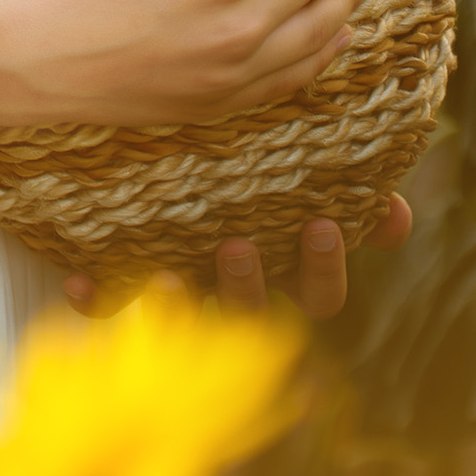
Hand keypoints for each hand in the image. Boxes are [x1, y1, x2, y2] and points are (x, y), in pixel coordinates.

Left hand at [61, 195, 414, 322]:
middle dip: (243, 286)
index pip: (318, 295)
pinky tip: (80, 276)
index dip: (323, 268)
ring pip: (184, 313)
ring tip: (164, 275)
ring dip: (176, 301)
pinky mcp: (129, 286)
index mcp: (283, 270)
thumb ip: (354, 192)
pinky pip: (110, 303)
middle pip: (247, 313)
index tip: (321, 224)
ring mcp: (184, 292)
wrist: (166, 163)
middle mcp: (234, 291)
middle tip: (236, 245)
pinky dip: (98, 296)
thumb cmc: (261, 176)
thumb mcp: (306, 175)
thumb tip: (396, 210)